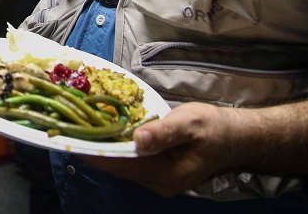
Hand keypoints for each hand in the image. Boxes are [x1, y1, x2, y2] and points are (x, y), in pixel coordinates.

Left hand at [79, 102, 238, 197]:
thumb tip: (138, 139)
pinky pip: (130, 160)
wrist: (236, 139)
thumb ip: (164, 133)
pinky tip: (104, 130)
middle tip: (71, 124)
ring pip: (122, 164)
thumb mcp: (190, 124)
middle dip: (96, 147)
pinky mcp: (156, 170)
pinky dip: (117, 146)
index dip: (97, 152)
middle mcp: (158, 183)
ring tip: (81, 124)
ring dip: (104, 146)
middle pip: (118, 167)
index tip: (74, 137)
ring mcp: (156, 179)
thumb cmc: (214, 129)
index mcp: (166, 175)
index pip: (122, 165)